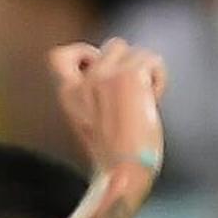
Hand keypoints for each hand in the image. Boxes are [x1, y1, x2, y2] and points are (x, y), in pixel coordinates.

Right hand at [50, 39, 166, 182]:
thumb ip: (93, 96)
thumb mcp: (89, 123)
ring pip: (137, 51)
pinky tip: (154, 100)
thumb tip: (114, 76)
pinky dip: (159, 77)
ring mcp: (107, 75)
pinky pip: (153, 60)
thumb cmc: (113, 157)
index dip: (82, 52)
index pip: (58, 56)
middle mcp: (85, 80)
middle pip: (114, 46)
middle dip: (128, 63)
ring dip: (146, 70)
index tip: (99, 67)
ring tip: (145, 98)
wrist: (123, 171)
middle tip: (133, 91)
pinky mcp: (130, 75)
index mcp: (69, 95)